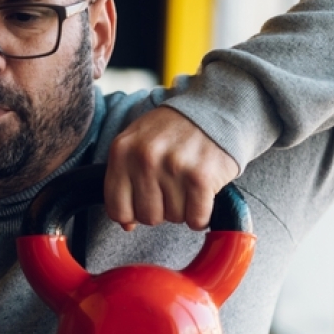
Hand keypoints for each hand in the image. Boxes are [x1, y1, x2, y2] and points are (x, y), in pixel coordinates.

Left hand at [104, 107, 238, 229]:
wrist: (215, 110)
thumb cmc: (173, 131)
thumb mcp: (138, 143)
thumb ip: (124, 180)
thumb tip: (127, 224)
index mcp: (122, 151)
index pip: (117, 209)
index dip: (132, 214)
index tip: (145, 203)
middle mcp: (145, 158)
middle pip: (148, 217)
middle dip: (162, 210)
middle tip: (172, 188)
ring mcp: (173, 167)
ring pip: (174, 218)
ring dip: (183, 208)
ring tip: (188, 183)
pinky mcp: (200, 177)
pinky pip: (196, 219)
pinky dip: (201, 214)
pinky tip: (202, 194)